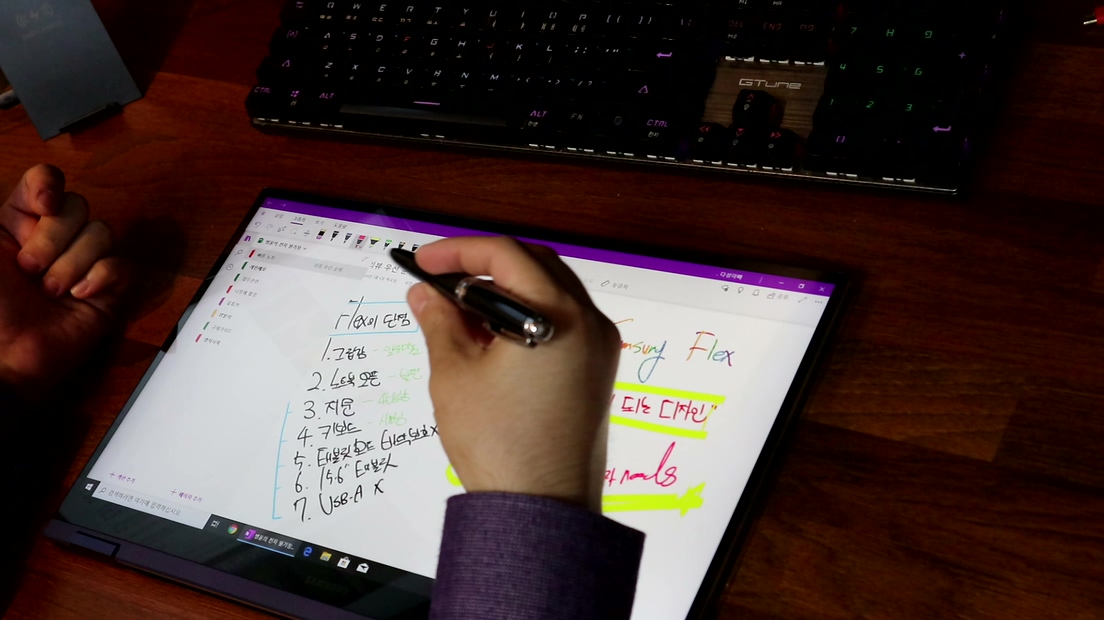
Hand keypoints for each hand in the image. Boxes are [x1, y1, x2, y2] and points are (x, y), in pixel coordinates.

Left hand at [0, 165, 126, 398]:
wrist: (4, 357)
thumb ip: (3, 216)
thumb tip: (44, 184)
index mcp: (18, 223)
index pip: (47, 182)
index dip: (49, 185)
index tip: (42, 206)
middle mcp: (53, 239)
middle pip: (78, 206)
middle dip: (54, 237)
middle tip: (29, 270)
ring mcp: (83, 265)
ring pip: (102, 233)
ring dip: (73, 263)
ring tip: (51, 292)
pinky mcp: (108, 292)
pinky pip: (122, 266)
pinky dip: (102, 277)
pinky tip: (80, 296)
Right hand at [408, 237, 620, 512]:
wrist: (542, 509)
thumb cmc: (501, 447)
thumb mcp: (455, 375)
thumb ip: (440, 321)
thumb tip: (425, 293)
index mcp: (556, 316)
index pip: (505, 254)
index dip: (458, 251)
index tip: (424, 262)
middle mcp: (589, 322)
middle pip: (534, 264)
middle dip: (483, 266)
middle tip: (440, 283)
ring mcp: (599, 346)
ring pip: (550, 290)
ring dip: (505, 289)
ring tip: (460, 314)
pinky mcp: (598, 369)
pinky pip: (563, 320)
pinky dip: (526, 315)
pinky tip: (491, 337)